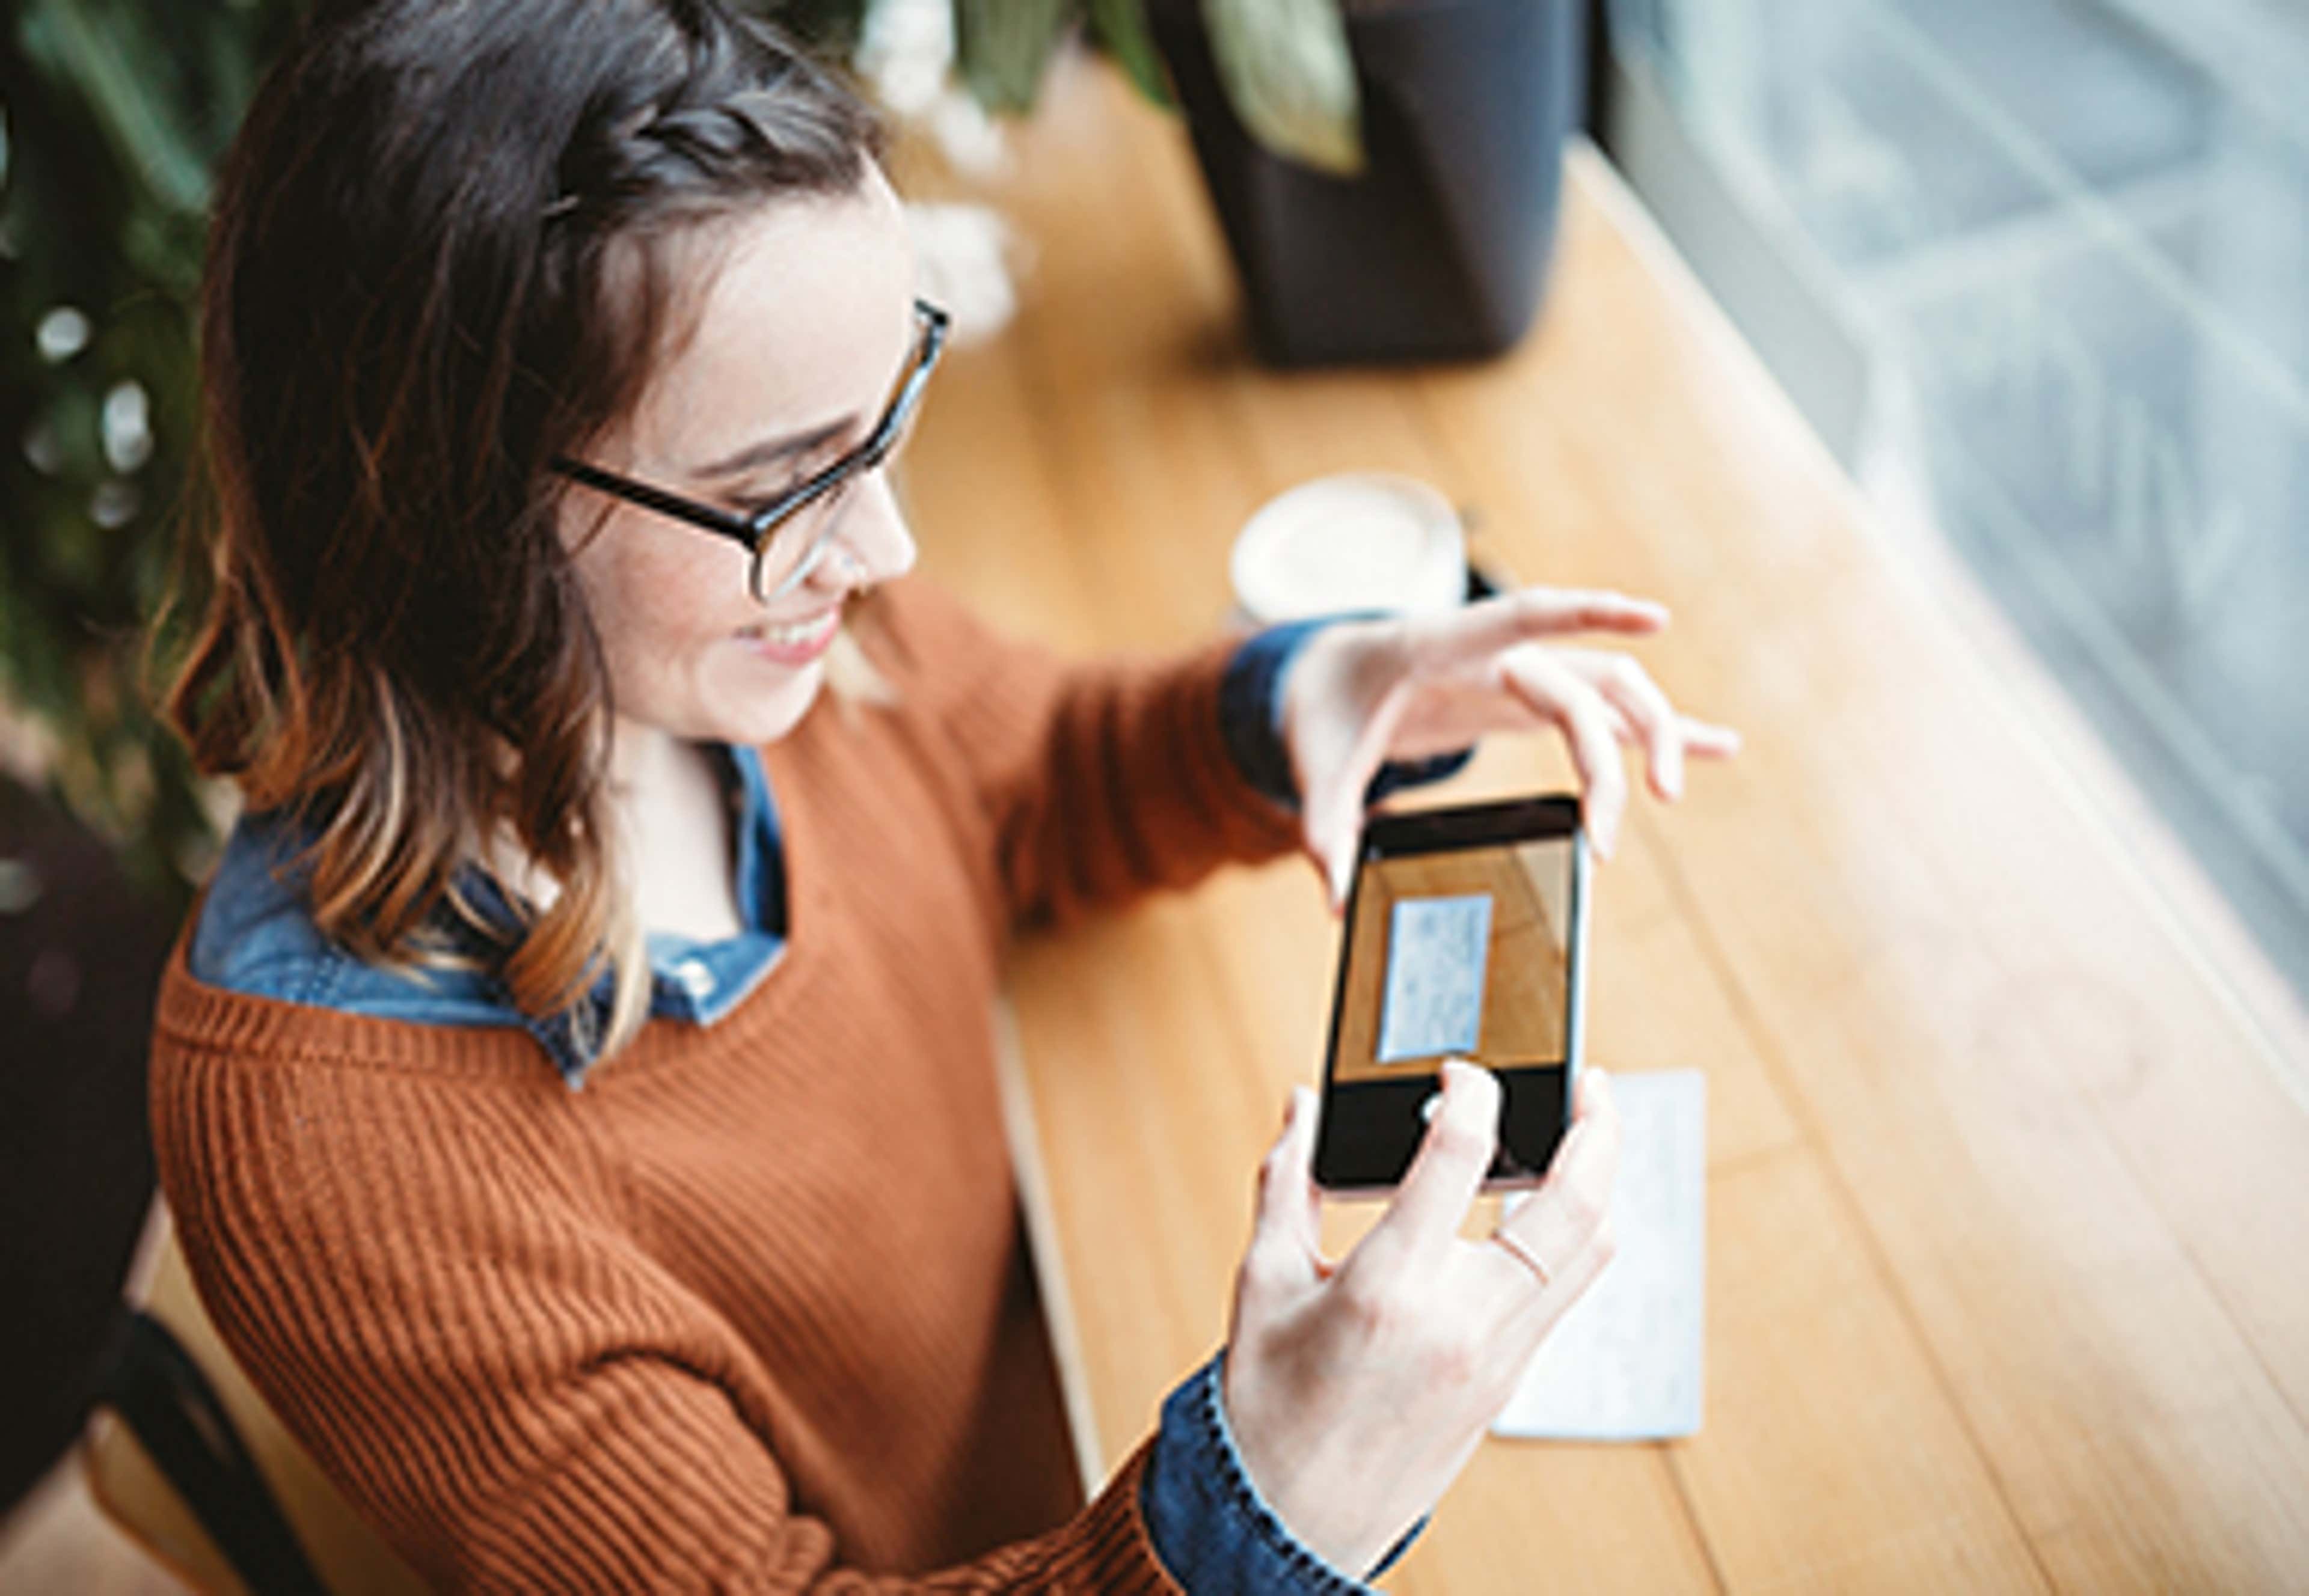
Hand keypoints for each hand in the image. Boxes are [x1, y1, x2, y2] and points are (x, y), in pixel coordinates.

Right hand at [1221, 1062, 1621, 1575]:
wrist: (1294, 1520)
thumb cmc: (1268, 1404)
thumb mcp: (1262, 1281)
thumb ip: (1287, 1181)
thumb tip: (1304, 1105)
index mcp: (1389, 1288)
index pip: (1460, 1155)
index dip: (1469, 1091)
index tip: (1458, 1071)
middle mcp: (1461, 1321)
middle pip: (1572, 1206)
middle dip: (1598, 1128)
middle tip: (1591, 1081)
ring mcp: (1499, 1357)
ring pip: (1592, 1253)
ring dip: (1602, 1183)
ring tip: (1588, 1135)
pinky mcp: (1511, 1381)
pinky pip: (1568, 1293)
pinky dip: (1574, 1237)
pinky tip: (1550, 1207)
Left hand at [1280, 588, 1740, 903]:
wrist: (1334, 675)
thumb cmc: (1328, 705)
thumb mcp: (1313, 761)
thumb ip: (1325, 825)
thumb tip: (1336, 897)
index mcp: (1445, 645)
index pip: (1527, 617)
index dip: (1590, 613)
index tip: (1655, 618)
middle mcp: (1499, 653)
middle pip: (1581, 686)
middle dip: (1607, 756)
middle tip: (1607, 837)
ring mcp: (1526, 674)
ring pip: (1613, 690)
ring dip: (1652, 735)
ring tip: (1672, 794)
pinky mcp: (1537, 701)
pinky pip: (1609, 713)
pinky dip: (1660, 729)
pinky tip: (1718, 745)